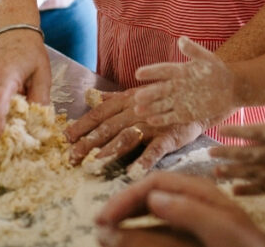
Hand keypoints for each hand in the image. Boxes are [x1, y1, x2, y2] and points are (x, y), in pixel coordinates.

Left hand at [67, 89, 204, 176]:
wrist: (200, 99)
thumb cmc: (166, 99)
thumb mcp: (139, 93)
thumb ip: (115, 98)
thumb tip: (92, 97)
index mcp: (127, 101)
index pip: (99, 114)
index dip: (82, 125)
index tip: (64, 138)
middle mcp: (136, 111)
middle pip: (108, 127)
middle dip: (88, 142)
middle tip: (71, 157)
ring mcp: (152, 123)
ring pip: (127, 137)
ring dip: (109, 151)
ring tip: (94, 163)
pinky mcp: (169, 135)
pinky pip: (155, 149)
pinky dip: (145, 159)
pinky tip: (133, 171)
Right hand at [95, 172, 264, 246]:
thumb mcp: (221, 230)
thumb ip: (188, 211)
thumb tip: (152, 195)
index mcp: (200, 192)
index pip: (155, 183)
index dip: (126, 197)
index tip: (105, 217)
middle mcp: (194, 202)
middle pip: (150, 197)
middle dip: (122, 210)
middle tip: (98, 228)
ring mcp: (194, 221)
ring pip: (153, 217)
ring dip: (128, 225)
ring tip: (105, 237)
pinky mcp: (193, 238)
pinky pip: (162, 235)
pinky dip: (143, 237)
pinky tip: (129, 243)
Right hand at [135, 36, 238, 128]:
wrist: (231, 88)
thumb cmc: (218, 70)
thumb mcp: (206, 59)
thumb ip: (193, 50)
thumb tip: (181, 39)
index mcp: (179, 71)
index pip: (162, 71)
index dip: (151, 72)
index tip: (138, 74)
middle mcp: (176, 86)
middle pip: (159, 90)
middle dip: (148, 94)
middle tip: (136, 97)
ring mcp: (179, 100)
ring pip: (161, 104)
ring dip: (150, 108)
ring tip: (137, 110)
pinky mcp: (185, 113)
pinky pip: (171, 116)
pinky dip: (161, 119)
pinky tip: (151, 120)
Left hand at [211, 77, 264, 193]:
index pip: (253, 132)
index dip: (235, 131)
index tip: (220, 130)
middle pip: (247, 154)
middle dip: (227, 153)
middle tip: (209, 152)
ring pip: (251, 173)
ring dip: (233, 172)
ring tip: (215, 172)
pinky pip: (263, 188)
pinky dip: (248, 190)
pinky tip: (234, 190)